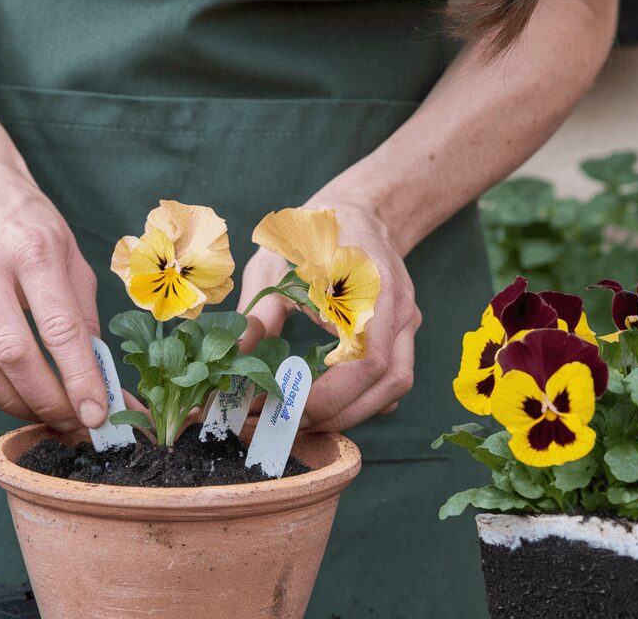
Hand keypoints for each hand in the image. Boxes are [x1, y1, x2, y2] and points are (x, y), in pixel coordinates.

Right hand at [0, 158, 108, 431]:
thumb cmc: (30, 225)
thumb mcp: (72, 256)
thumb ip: (84, 315)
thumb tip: (99, 378)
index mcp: (33, 249)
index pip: (59, 329)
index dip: (79, 380)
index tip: (98, 415)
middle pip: (13, 355)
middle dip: (48, 401)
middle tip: (74, 422)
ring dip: (14, 403)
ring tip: (42, 412)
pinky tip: (7, 389)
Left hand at [237, 198, 420, 431]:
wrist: (355, 210)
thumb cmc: (309, 235)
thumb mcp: (275, 265)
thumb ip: (258, 314)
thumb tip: (232, 359)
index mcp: (371, 290)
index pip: (364, 362)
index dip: (328, 395)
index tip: (283, 409)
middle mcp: (398, 311)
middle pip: (388, 384)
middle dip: (338, 414)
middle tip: (286, 426)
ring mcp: (406, 322)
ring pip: (395, 387)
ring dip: (353, 412)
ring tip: (304, 422)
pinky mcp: (401, 332)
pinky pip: (392, 379)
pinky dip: (365, 400)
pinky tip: (328, 405)